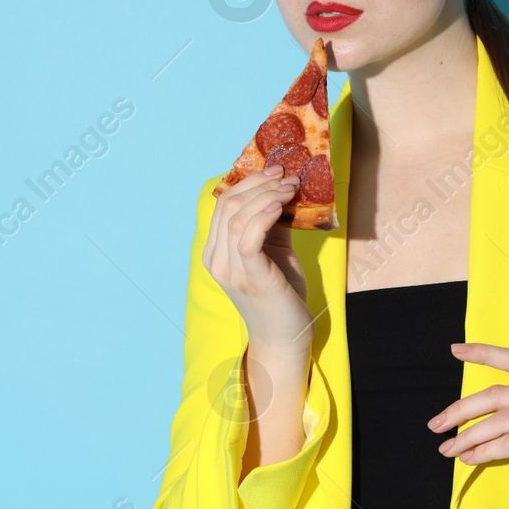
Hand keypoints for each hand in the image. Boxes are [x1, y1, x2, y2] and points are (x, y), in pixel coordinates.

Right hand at [202, 165, 312, 350]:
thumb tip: (282, 190)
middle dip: (259, 184)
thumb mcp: (275, 253)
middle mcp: (216, 260)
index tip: (275, 170)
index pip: (223, 205)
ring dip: (266, 195)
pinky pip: (248, 238)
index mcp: (216, 252)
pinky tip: (280, 206)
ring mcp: (230, 271)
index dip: (248, 182)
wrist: (285, 339)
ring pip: (236, 217)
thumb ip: (272, 225)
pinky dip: (263, 216)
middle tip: (287, 175)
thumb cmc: (281, 295)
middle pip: (228, 205)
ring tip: (291, 187)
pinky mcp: (251, 278)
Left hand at [431, 341, 508, 508]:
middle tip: (436, 424)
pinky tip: (468, 459)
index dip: (484, 352)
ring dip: (466, 437)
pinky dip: (481, 452)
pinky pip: (507, 444)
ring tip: (447, 449)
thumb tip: (464, 423)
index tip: (455, 350)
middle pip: (497, 394)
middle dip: (460, 409)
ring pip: (498, 421)